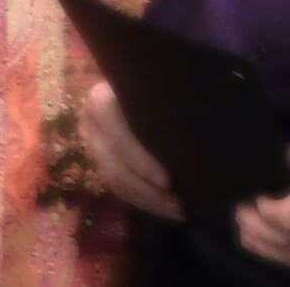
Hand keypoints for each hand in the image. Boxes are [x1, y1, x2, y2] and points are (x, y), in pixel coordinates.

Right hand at [80, 81, 182, 220]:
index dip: (141, 161)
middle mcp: (90, 122)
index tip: (168, 181)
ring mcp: (93, 142)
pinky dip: (142, 201)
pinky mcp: (100, 160)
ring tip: (178, 211)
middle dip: (147, 191)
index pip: (117, 136)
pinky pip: (116, 187)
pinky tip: (166, 209)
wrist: (142, 78)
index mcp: (102, 99)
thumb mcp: (164, 89)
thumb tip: (199, 130)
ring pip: (114, 180)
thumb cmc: (162, 83)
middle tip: (179, 205)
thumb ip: (171, 108)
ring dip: (147, 200)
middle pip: (114, 165)